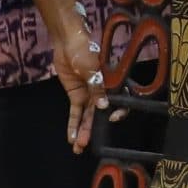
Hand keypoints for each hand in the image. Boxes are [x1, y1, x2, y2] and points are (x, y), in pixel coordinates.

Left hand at [50, 29, 112, 151]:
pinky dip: (73, 125)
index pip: (120, 101)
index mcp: (112, 82)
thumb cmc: (84, 49)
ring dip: (83, 132)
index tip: (112, 118)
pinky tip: (71, 137)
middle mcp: (102, 91)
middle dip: (93, 130)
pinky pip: (75, 113)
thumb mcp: (93, 68)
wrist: (67, 41)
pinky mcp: (76, 94)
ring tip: (78, 147)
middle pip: (100, 115)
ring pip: (87, 117)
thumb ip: (97, 87)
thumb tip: (104, 106)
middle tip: (87, 143)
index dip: (118, 111)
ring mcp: (89, 94)